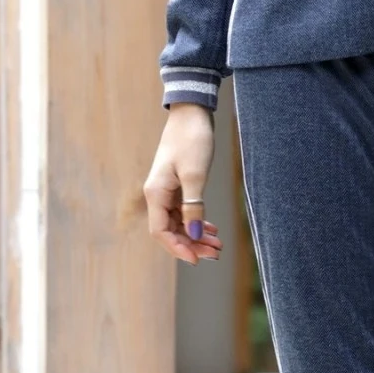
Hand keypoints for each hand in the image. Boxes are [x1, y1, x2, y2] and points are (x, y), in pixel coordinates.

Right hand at [144, 104, 223, 264]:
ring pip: (179, 223)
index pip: (160, 232)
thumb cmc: (192, 140)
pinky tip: (211, 228)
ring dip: (196, 236)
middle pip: (170, 231)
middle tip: (215, 254)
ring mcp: (167, 191)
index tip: (196, 259)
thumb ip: (194, 206)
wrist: (192, 114)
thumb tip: (193, 233)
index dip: (177, 248)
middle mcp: (158, 195)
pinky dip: (197, 222)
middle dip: (191, 245)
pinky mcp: (177, 185)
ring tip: (217, 246)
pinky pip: (184, 212)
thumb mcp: (195, 175)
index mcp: (156, 194)